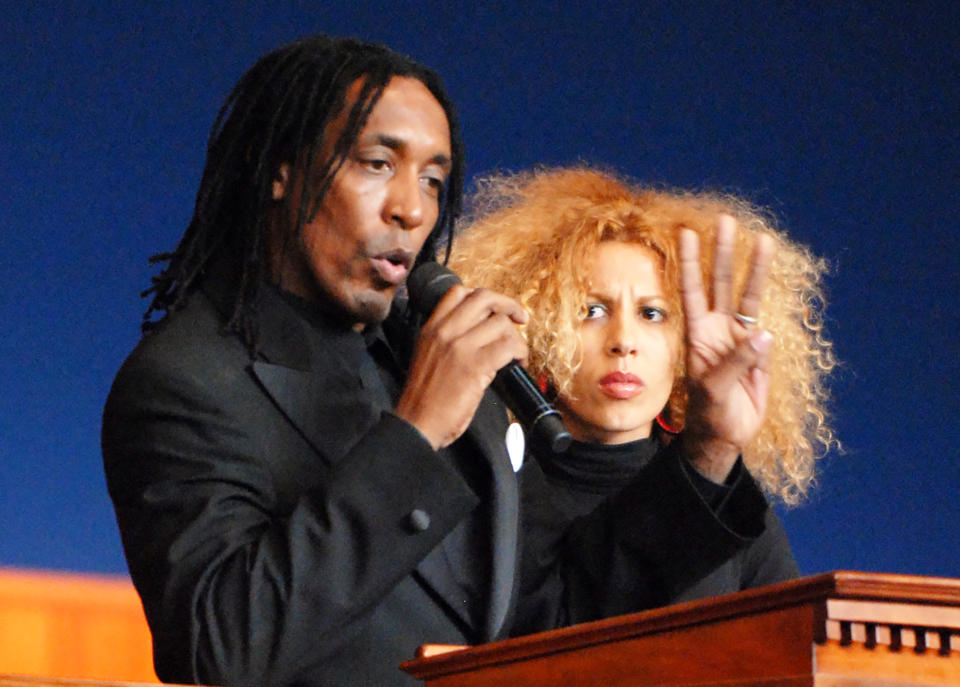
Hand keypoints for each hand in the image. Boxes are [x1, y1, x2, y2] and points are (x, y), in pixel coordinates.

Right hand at [395, 286, 527, 448]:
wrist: (417, 424)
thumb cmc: (424, 398)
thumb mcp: (427, 355)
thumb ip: (447, 339)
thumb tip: (480, 332)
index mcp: (432, 328)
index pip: (458, 292)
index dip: (484, 297)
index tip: (496, 309)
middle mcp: (445, 331)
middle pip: (484, 298)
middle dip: (508, 305)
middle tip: (519, 318)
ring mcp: (460, 347)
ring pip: (501, 323)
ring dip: (516, 338)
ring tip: (516, 353)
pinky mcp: (474, 366)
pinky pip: (507, 347)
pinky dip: (519, 353)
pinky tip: (517, 363)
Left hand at [679, 215, 774, 481]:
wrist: (723, 435)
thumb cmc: (708, 413)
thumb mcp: (714, 389)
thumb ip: (737, 361)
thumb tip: (763, 333)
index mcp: (697, 334)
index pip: (691, 291)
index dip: (690, 263)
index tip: (687, 233)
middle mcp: (717, 329)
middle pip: (721, 283)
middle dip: (723, 253)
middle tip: (727, 221)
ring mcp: (739, 338)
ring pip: (748, 296)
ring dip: (755, 269)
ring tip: (763, 239)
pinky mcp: (759, 353)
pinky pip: (765, 333)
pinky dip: (768, 326)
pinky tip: (765, 334)